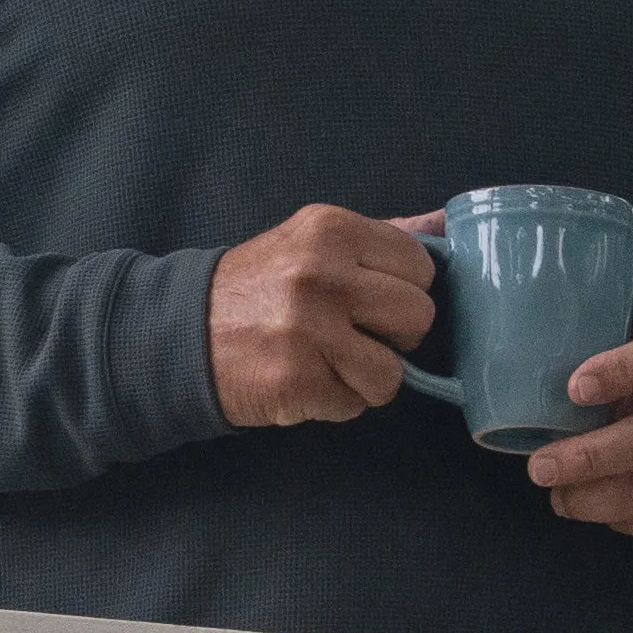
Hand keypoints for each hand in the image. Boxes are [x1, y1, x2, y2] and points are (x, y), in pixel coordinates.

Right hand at [208, 203, 437, 426]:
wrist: (183, 333)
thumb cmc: (261, 288)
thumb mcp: (315, 242)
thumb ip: (383, 237)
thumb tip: (449, 227)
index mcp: (332, 230)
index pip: (420, 266)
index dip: (403, 289)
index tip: (372, 297)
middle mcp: (323, 275)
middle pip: (418, 318)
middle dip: (394, 335)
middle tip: (354, 332)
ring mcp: (309, 330)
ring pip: (393, 373)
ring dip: (366, 377)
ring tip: (329, 360)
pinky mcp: (297, 380)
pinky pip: (355, 404)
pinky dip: (335, 401)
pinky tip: (304, 378)